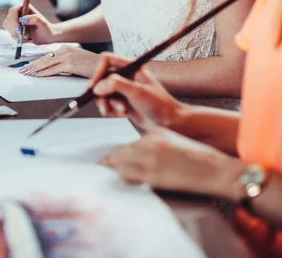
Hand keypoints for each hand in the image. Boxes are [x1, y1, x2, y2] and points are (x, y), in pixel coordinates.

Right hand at [2, 4, 57, 44]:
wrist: (47, 37)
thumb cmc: (46, 28)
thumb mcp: (42, 22)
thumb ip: (34, 19)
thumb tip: (22, 19)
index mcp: (25, 8)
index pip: (13, 10)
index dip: (13, 19)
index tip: (19, 28)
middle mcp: (19, 13)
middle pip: (9, 19)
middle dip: (14, 29)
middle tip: (23, 35)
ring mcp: (16, 22)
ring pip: (8, 27)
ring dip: (16, 34)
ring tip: (27, 38)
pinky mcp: (15, 29)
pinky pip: (11, 34)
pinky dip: (17, 38)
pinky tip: (26, 39)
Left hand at [19, 45, 99, 77]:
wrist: (106, 66)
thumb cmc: (92, 66)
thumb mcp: (76, 61)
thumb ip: (65, 63)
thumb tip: (52, 70)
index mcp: (66, 48)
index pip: (47, 55)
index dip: (36, 61)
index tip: (28, 66)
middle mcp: (65, 50)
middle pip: (44, 58)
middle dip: (32, 65)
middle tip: (22, 70)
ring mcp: (68, 56)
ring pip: (46, 63)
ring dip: (34, 69)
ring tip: (26, 74)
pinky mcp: (70, 64)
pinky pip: (53, 69)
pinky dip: (44, 73)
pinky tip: (37, 76)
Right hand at [92, 53, 181, 130]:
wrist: (170, 123)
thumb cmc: (160, 105)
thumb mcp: (137, 92)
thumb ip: (116, 85)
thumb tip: (97, 87)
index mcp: (131, 66)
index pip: (106, 60)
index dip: (97, 72)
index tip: (93, 87)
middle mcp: (126, 76)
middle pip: (102, 78)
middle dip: (102, 94)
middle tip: (105, 105)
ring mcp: (124, 89)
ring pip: (103, 93)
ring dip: (108, 104)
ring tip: (120, 111)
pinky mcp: (123, 102)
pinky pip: (108, 104)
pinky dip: (111, 111)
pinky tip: (123, 115)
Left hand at [101, 126, 242, 199]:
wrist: (214, 170)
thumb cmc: (196, 155)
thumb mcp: (172, 138)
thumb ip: (152, 140)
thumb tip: (136, 149)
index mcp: (154, 134)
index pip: (126, 143)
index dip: (115, 152)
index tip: (107, 157)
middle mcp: (149, 144)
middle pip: (119, 152)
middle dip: (109, 160)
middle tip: (100, 166)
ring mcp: (151, 160)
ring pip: (120, 164)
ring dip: (113, 170)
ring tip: (107, 174)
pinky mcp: (154, 176)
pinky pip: (129, 176)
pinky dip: (122, 178)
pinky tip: (120, 180)